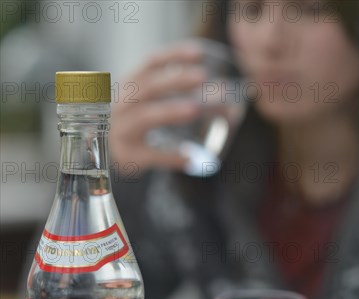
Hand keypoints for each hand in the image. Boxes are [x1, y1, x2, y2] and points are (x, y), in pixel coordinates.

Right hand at [109, 43, 206, 176]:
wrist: (110, 156)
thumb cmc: (138, 125)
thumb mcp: (150, 103)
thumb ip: (181, 95)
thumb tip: (224, 90)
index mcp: (130, 85)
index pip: (151, 63)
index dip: (174, 56)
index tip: (199, 53)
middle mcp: (122, 104)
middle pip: (147, 87)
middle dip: (175, 79)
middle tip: (202, 77)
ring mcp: (122, 130)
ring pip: (145, 117)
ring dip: (170, 111)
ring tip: (194, 110)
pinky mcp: (128, 155)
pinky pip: (151, 155)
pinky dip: (171, 156)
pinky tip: (190, 158)